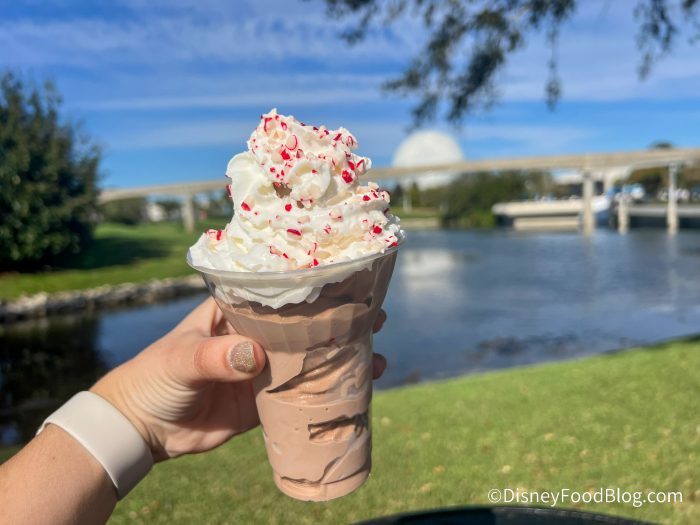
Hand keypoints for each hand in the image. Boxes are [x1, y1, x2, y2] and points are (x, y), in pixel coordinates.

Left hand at [91, 298, 387, 461]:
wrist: (144, 428)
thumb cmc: (154, 378)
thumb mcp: (181, 359)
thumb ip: (214, 357)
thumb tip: (254, 356)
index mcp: (235, 313)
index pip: (279, 293)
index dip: (313, 288)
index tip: (348, 283)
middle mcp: (254, 337)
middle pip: (305, 325)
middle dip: (340, 321)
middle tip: (376, 317)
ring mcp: (262, 369)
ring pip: (309, 360)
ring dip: (341, 358)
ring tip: (376, 356)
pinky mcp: (263, 402)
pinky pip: (300, 396)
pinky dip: (325, 394)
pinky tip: (354, 391)